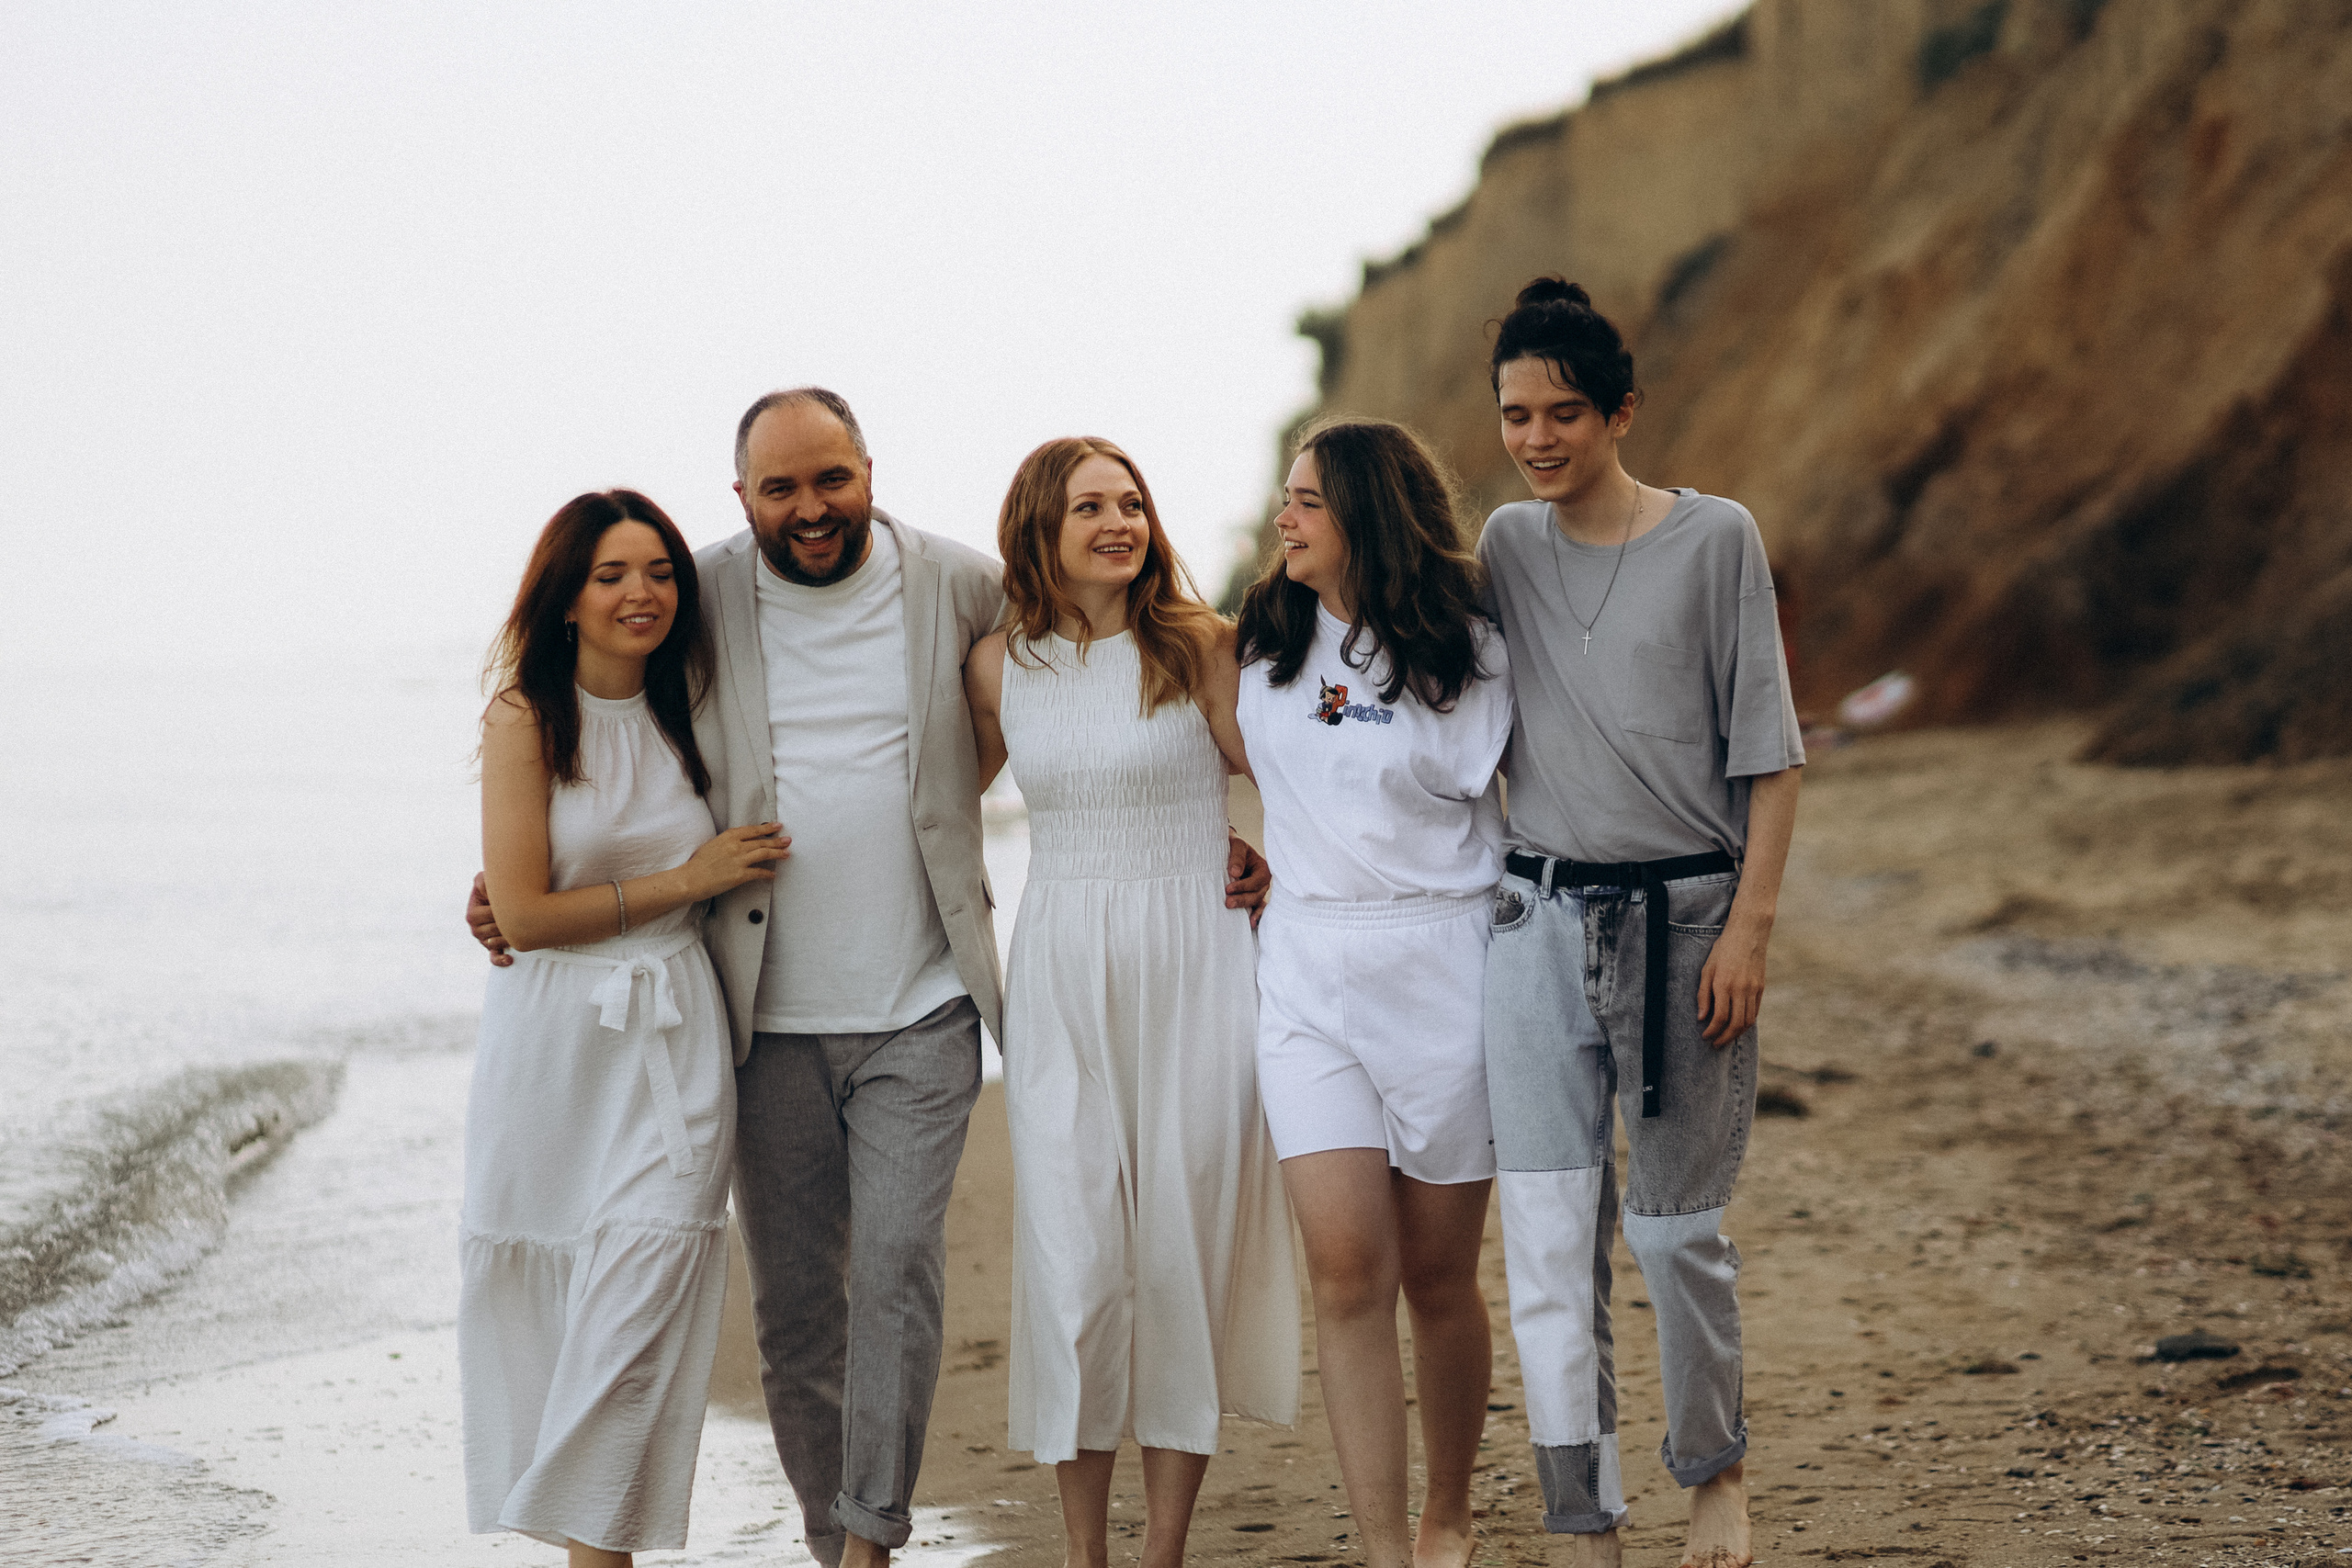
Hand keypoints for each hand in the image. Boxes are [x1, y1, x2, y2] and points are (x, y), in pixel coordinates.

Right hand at [468, 871, 512, 967]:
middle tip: (519, 913)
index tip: (510, 902)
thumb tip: (487, 892)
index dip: (497, 909)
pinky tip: (509, 959)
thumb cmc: (494, 888)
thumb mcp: (485, 880)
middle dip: (505, 922)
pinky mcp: (493, 947)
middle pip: (492, 930)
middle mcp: (475, 929)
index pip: (483, 915)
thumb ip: (482, 882)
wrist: (505, 897)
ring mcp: (484, 939)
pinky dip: (501, 959)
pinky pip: (494, 957)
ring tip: (518, 927)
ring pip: (495, 942)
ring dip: (507, 936)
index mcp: (472, 914)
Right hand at [685, 823, 790, 897]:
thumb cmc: (698, 863)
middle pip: (761, 842)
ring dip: (777, 854)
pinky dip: (768, 874)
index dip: (767, 828)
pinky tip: (773, 875)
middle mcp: (736, 846)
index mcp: (729, 836)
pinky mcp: (739, 875)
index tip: (777, 826)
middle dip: (777, 841)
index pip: (753, 830)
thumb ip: (729, 842)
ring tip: (786, 854)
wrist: (690, 878)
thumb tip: (742, 843)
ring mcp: (739, 860)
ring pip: (764, 854)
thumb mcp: (714, 844)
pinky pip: (759, 873)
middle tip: (788, 840)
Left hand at [1225, 833, 1270, 929]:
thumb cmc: (1234, 846)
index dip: (1244, 886)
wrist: (1228, 848)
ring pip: (1257, 903)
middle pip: (1257, 894)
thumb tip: (1235, 872)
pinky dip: (1256, 916)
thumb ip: (1237, 856)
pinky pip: (1257, 908)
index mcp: (1263, 868)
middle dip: (1243, 900)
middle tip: (1227, 903)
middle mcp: (1263, 881)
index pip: (1257, 880)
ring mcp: (1259, 891)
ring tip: (1240, 918)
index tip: (1228, 888)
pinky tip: (1251, 924)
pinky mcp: (1252, 898)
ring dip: (1248, 910)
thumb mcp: (1237, 845)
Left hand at [1696, 914, 1769, 1045]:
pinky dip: (1746, 1022)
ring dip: (1736, 1034)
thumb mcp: (1707, 969)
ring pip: (1748, 1021)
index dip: (1712, 1031)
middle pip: (1736, 1024)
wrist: (1748, 934)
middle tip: (1715, 1044)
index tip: (1705, 1036)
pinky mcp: (1761, 988)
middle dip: (1724, 1038)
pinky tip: (1737, 1025)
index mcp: (1724, 984)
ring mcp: (1753, 989)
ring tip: (1726, 1038)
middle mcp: (1740, 989)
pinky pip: (1755, 1011)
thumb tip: (1702, 1017)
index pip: (1720, 1017)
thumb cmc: (1723, 950)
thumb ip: (1703, 994)